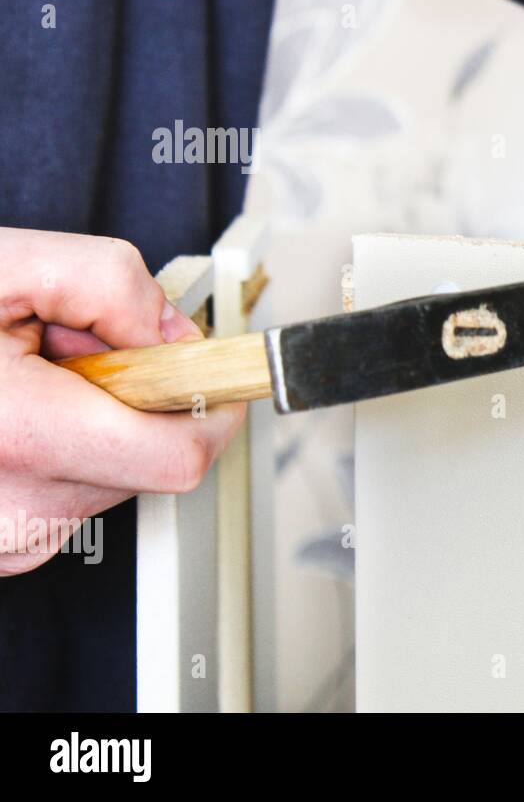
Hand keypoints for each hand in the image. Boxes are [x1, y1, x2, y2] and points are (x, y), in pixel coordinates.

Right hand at [0, 228, 244, 574]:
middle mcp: (7, 506)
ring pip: (112, 478)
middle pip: (150, 461)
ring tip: (25, 379)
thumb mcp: (4, 264)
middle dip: (137, 397)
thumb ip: (109, 282)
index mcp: (14, 433)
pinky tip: (11, 414)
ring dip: (97, 421)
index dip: (214, 409)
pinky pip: (70, 496)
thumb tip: (173, 336)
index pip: (177, 459)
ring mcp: (0, 539)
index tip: (222, 375)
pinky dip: (64, 449)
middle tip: (72, 349)